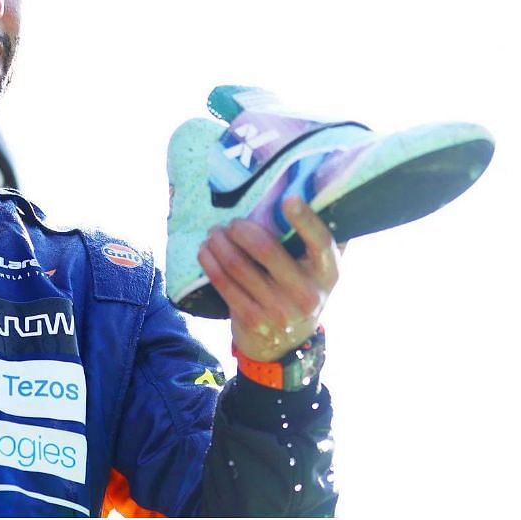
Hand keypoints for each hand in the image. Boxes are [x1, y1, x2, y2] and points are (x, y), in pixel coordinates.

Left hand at [198, 197, 341, 361]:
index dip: (305, 220)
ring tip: (213, 233)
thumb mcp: (317, 272)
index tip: (287, 198)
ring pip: (238, 265)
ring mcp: (278, 310)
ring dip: (219, 242)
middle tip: (231, 222)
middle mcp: (307, 294)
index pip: (321, 243)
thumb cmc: (300, 291)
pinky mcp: (252, 319)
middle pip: (266, 249)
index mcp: (328, 274)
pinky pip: (223, 283)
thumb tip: (307, 189)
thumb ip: (316, 239)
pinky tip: (205, 250)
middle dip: (241, 228)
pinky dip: (210, 261)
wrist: (285, 344)